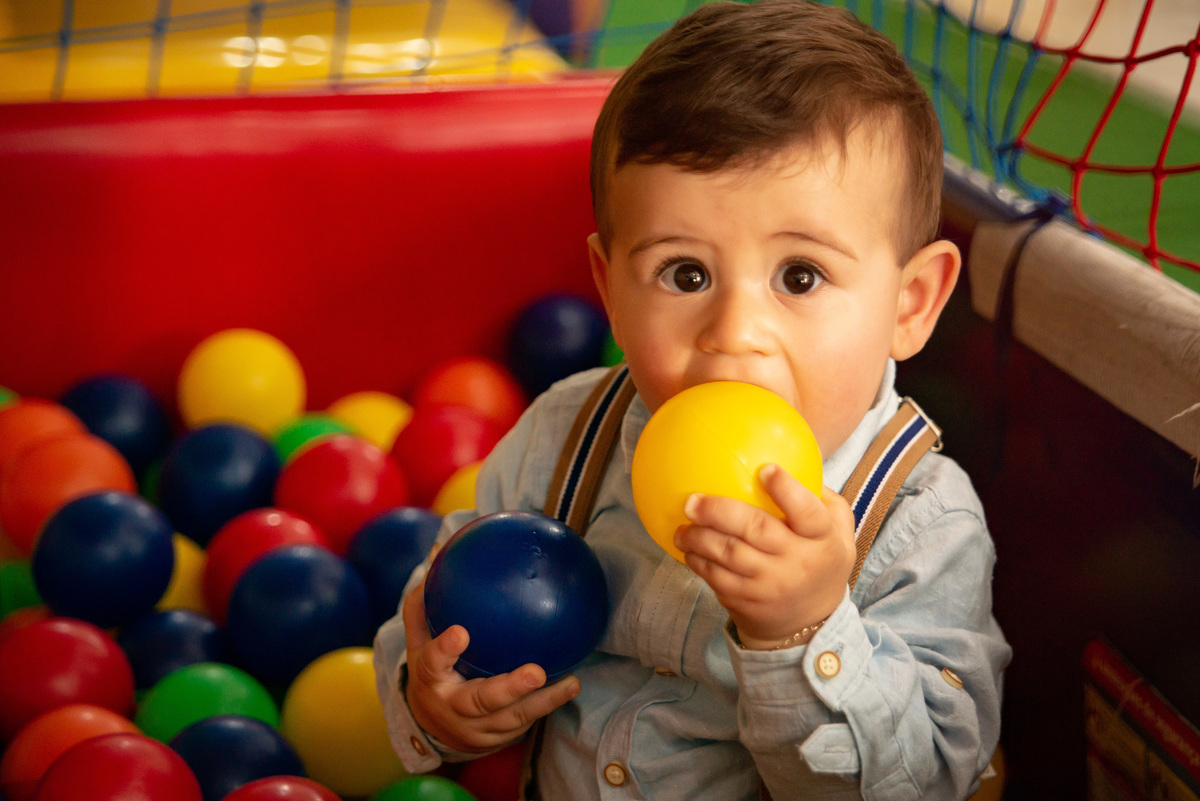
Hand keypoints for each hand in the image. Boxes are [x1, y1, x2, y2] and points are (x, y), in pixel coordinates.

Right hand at [402, 577, 581, 752]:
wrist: (432, 725)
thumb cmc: (432, 667)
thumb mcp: (420, 637)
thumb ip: (426, 600)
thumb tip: (437, 551)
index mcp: (430, 679)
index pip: (433, 664)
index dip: (445, 651)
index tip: (461, 631)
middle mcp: (452, 708)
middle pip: (480, 701)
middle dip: (509, 689)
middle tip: (535, 672)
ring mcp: (476, 729)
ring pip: (511, 717)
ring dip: (543, 701)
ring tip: (571, 682)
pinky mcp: (497, 738)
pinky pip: (525, 723)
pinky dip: (548, 706)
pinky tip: (571, 685)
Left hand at [673, 463, 855, 647]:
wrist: (808, 627)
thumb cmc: (821, 565)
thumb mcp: (841, 536)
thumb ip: (827, 501)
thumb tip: (796, 462)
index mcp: (822, 540)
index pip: (808, 513)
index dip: (787, 490)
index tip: (765, 469)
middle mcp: (795, 562)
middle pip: (756, 530)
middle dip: (720, 511)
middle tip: (693, 500)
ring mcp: (769, 584)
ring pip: (729, 554)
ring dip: (699, 537)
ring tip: (682, 525)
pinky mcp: (747, 601)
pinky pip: (716, 577)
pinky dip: (698, 561)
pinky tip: (687, 548)